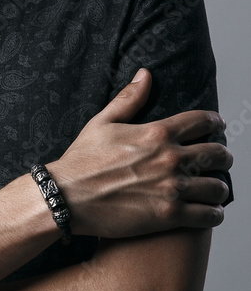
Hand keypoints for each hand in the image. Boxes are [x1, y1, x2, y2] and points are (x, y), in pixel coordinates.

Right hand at [44, 68, 231, 237]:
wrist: (66, 197)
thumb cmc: (81, 160)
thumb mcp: (102, 122)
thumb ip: (129, 98)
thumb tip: (145, 75)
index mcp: (157, 132)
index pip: (203, 121)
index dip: (215, 122)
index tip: (217, 126)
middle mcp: (170, 158)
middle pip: (217, 153)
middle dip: (223, 156)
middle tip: (220, 160)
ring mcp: (172, 188)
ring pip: (218, 186)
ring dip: (219, 186)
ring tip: (214, 188)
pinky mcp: (169, 215)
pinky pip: (208, 215)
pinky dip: (214, 213)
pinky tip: (209, 211)